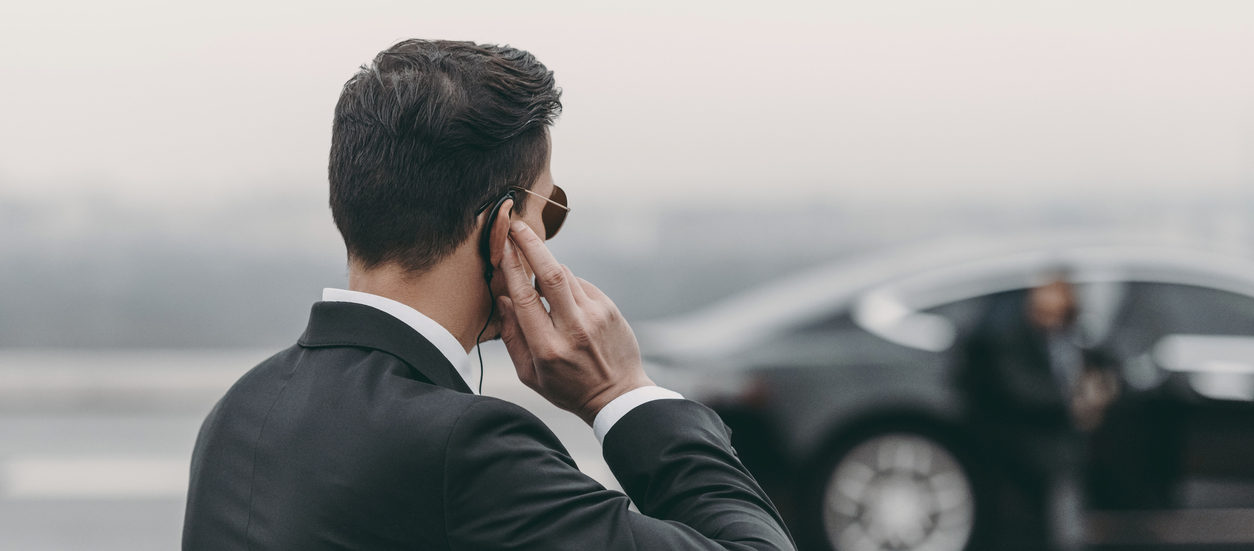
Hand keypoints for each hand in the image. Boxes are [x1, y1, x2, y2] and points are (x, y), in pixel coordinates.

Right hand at [495, 220, 652, 423]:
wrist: (618, 395)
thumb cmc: (567, 388)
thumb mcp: (530, 374)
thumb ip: (512, 337)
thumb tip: (502, 299)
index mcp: (548, 348)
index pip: (525, 298)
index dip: (512, 268)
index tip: (502, 246)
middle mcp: (574, 328)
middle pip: (550, 274)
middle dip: (531, 245)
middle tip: (517, 225)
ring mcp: (595, 316)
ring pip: (566, 275)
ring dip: (547, 268)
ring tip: (537, 273)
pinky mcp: (609, 309)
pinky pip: (581, 285)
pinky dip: (567, 284)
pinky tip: (564, 301)